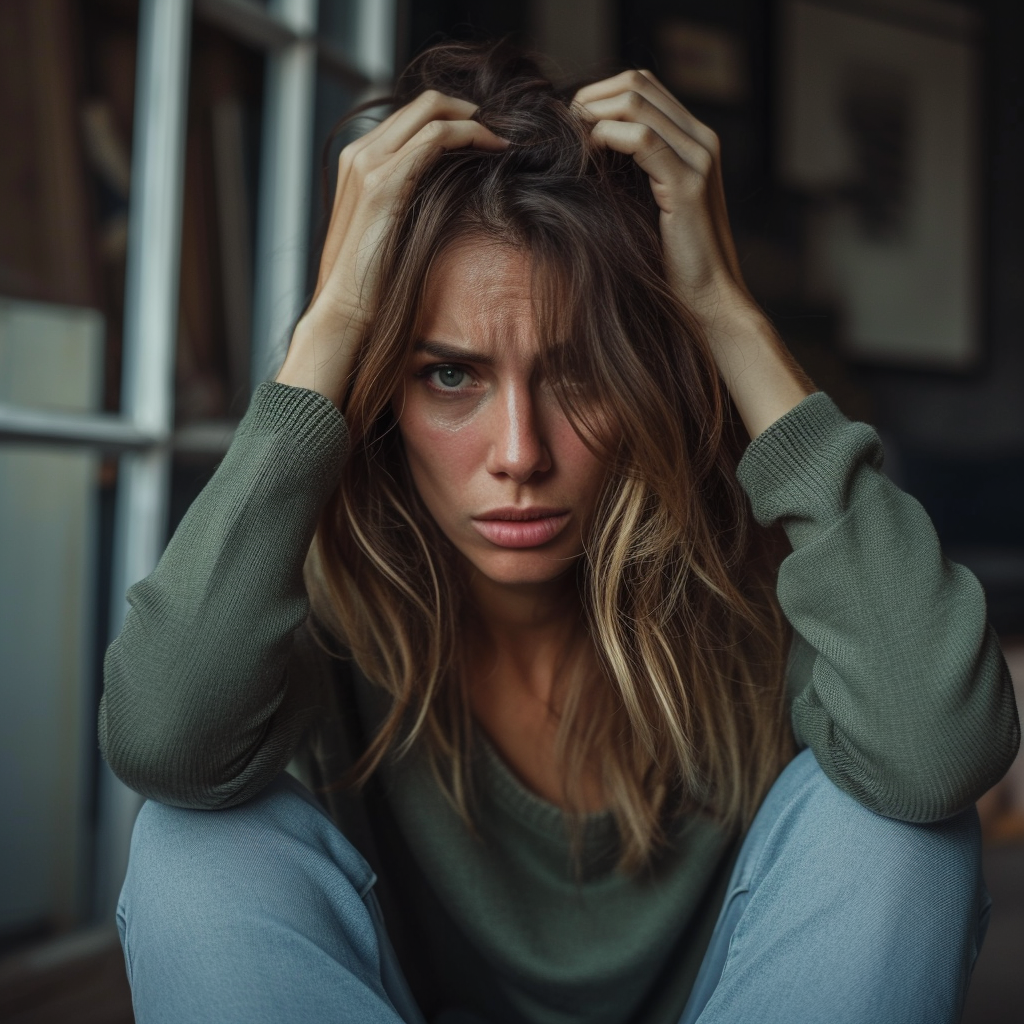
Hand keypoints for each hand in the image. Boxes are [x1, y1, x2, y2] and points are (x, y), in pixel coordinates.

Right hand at [277, 91, 507, 405]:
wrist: (344, 309)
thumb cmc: (370, 282)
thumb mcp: (388, 231)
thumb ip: (406, 203)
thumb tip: (444, 195)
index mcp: (358, 161)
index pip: (411, 116)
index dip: (453, 117)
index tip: (487, 136)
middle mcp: (359, 152)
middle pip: (423, 102)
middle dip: (469, 110)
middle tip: (503, 131)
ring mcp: (369, 163)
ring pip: (432, 110)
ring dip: (476, 120)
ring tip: (505, 140)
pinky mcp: (385, 181)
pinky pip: (436, 136)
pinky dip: (471, 135)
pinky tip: (496, 149)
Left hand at [574, 70, 813, 438]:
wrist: (707, 302)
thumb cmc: (671, 265)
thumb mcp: (648, 207)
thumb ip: (630, 175)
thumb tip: (581, 153)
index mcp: (694, 141)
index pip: (642, 86)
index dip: (599, 94)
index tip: (567, 124)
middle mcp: (702, 140)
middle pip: (637, 82)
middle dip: (590, 98)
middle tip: (560, 128)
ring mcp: (699, 159)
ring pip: (636, 101)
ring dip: (592, 113)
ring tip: (568, 141)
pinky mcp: (688, 184)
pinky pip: (641, 138)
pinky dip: (605, 137)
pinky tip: (585, 156)